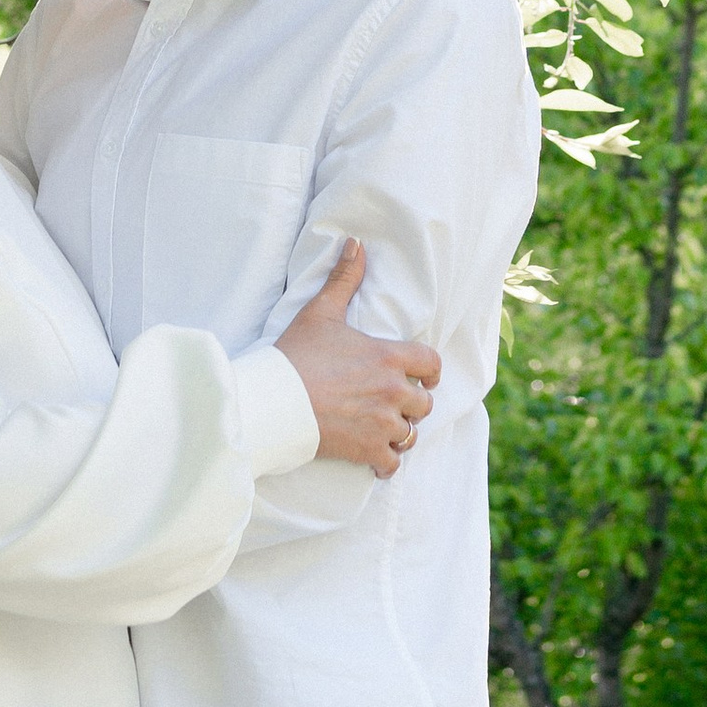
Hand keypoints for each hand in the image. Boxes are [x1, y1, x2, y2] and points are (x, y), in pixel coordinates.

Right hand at [277, 240, 441, 479]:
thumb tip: (356, 244)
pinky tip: (374, 457)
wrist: (273, 402)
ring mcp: (382, 423)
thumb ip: (343, 279)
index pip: (432, 364)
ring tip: (382, 428)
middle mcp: (393, 391)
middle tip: (393, 403)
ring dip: (400, 431)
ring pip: (411, 433)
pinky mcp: (367, 450)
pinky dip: (386, 461)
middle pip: (425, 402)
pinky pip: (393, 462)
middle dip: (413, 403)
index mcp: (389, 358)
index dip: (430, 370)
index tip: (422, 376)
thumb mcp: (320, 313)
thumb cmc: (295, 356)